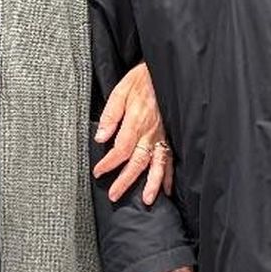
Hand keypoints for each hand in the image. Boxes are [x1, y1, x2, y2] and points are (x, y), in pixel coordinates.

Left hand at [93, 63, 173, 203]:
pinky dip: (170, 174)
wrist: (166, 71)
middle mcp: (151, 132)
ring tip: (148, 200)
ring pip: (158, 164)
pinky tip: (167, 188)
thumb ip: (110, 115)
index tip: (98, 172)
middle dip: (126, 180)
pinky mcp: (172, 135)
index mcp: (136, 121)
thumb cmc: (142, 79)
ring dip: (152, 183)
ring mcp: (164, 135)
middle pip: (138, 161)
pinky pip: (171, 158)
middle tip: (114, 195)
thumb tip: (100, 137)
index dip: (109, 163)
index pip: (121, 149)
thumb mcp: (121, 90)